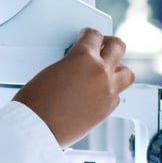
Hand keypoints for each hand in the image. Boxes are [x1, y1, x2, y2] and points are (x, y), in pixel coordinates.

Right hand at [13, 28, 135, 147]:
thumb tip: (75, 66)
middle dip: (110, 43)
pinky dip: (110, 91)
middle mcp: (100, 72)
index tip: (88, 37)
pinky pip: (117, 95)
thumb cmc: (35, 101)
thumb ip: (69, 64)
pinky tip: (98, 93)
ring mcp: (107, 91)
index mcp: (82, 57)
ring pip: (126, 73)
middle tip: (103, 45)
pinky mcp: (107, 110)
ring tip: (108, 70)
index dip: (89, 34)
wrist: (37, 128)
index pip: (94, 36)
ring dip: (117, 68)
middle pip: (118, 47)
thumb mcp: (50, 71)